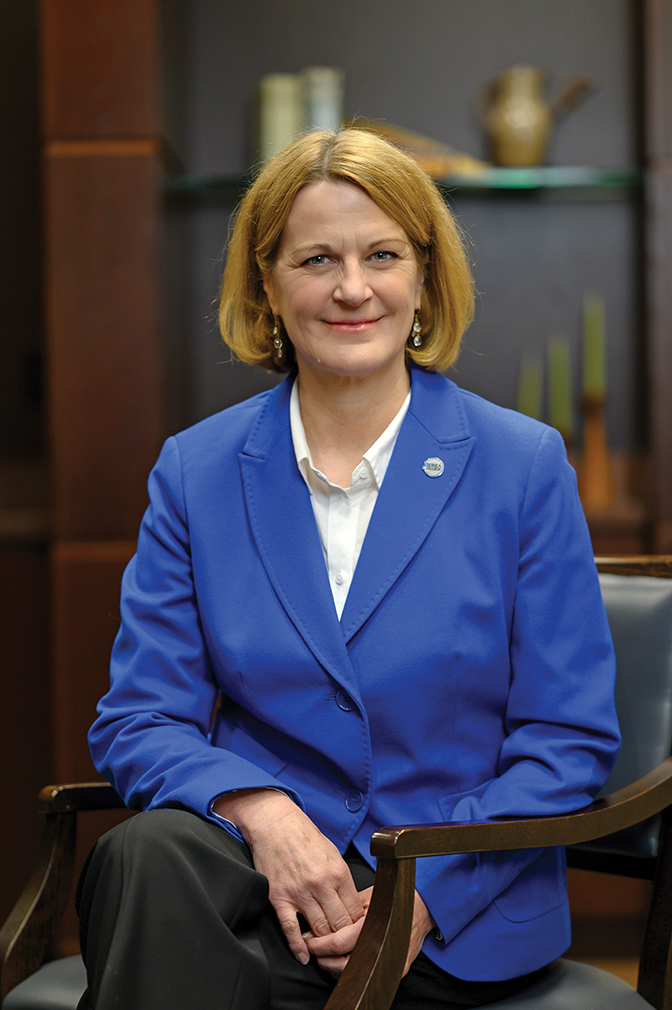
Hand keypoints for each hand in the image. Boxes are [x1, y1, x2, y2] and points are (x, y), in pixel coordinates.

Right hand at [213, 789, 362, 964]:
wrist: (274, 822)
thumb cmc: (304, 835)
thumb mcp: (332, 852)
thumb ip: (341, 878)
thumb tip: (352, 903)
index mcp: (338, 871)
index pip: (355, 912)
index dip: (359, 927)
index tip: (358, 934)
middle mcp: (320, 884)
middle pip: (339, 925)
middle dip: (344, 939)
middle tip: (345, 948)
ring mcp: (299, 892)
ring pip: (319, 930)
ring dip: (324, 943)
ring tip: (327, 951)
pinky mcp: (279, 897)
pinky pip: (290, 929)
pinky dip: (298, 947)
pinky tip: (304, 956)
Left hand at [304, 885, 435, 977]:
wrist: (422, 908)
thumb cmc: (394, 899)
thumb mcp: (367, 898)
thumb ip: (345, 911)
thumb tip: (320, 919)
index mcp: (373, 929)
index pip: (339, 943)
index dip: (320, 944)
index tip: (308, 940)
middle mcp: (382, 950)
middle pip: (343, 965)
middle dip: (324, 958)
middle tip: (313, 948)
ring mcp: (389, 963)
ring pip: (353, 974)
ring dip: (334, 966)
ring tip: (325, 953)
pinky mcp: (395, 971)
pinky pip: (366, 974)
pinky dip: (350, 969)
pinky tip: (342, 959)